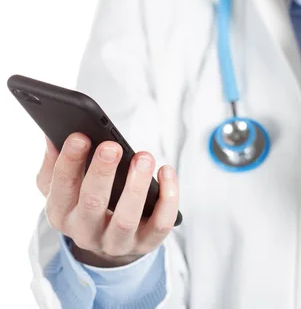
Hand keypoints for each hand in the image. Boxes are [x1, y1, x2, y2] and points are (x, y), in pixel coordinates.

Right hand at [38, 133, 178, 266]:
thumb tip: (54, 136)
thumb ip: (56, 164)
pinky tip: (166, 171)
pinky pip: (160, 223)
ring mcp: (117, 242)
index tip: (80, 136)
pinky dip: (167, 198)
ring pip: (126, 219)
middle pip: (92, 204)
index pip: (61, 188)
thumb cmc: (87, 205)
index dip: (69, 162)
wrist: (110, 244)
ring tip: (144, 157)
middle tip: (112, 146)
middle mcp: (86, 233)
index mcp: (61, 214)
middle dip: (102, 172)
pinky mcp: (147, 243)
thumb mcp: (64, 189)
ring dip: (136, 186)